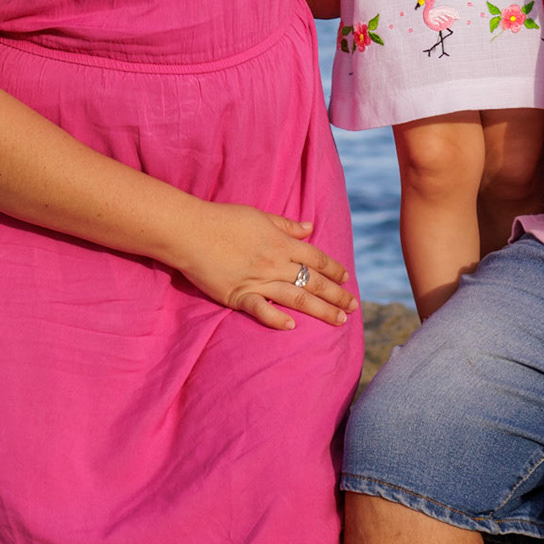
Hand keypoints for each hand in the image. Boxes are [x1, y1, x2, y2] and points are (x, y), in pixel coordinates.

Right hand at [172, 204, 355, 330]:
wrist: (190, 231)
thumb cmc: (224, 219)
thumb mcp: (260, 216)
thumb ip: (286, 225)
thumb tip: (310, 227)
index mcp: (282, 243)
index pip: (316, 258)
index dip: (334, 269)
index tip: (346, 279)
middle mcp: (275, 263)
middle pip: (313, 280)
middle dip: (336, 294)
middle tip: (353, 307)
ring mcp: (258, 280)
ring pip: (297, 297)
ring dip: (321, 310)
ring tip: (339, 320)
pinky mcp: (237, 295)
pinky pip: (261, 309)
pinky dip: (277, 318)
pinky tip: (292, 327)